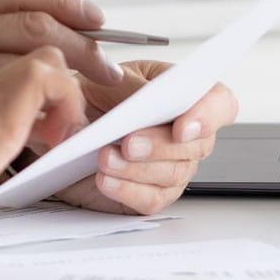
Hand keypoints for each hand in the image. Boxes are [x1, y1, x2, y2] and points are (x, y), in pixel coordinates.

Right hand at [0, 0, 120, 147]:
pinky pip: (21, 95)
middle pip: (34, 23)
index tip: (95, 18)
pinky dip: (49, 107)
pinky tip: (60, 121)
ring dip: (71, 80)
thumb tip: (63, 35)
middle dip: (82, 46)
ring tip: (90, 100)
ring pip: (34, 59)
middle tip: (108, 70)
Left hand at [48, 61, 237, 215]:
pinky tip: (105, 179)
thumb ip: (131, 87)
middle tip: (129, 143)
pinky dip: (127, 190)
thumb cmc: (90, 96)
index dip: (209, 115)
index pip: (220, 104)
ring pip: (173, 175)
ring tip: (104, 158)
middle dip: (161, 145)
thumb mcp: (105, 80)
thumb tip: (147, 99)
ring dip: (137, 168)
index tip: (184, 127)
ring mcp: (170, 166)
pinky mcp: (149, 193)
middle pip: (197, 146)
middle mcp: (183, 133)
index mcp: (182, 94)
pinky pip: (151, 200)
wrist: (60, 125)